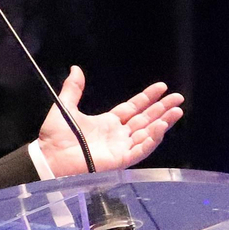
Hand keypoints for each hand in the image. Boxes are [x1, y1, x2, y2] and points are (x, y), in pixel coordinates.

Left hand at [36, 66, 184, 176]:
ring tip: (177, 111)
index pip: (133, 108)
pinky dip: (152, 139)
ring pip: (148, 134)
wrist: (50, 158)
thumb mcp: (64, 107)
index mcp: (107, 123)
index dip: (147, 98)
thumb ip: (73, 89)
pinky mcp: (121, 160)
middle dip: (162, 108)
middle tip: (178, 98)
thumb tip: (75, 69)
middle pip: (145, 120)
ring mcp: (120, 148)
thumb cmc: (55, 137)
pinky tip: (161, 127)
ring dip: (163, 122)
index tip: (161, 87)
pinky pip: (141, 149)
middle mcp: (117, 136)